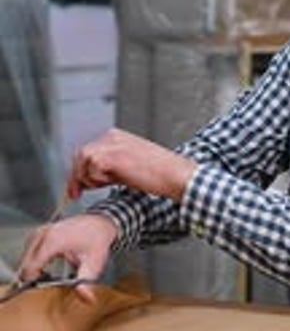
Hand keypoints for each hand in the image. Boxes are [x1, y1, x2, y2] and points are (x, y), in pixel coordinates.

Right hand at [18, 213, 118, 300]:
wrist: (101, 222)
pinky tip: (47, 266)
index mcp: (52, 241)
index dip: (33, 282)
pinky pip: (29, 251)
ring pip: (25, 258)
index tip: (42, 289)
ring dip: (33, 269)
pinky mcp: (40, 232)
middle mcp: (43, 234)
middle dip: (33, 277)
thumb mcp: (93, 264)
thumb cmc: (97, 240)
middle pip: (25, 264)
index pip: (30, 267)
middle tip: (49, 283)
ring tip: (49, 275)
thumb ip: (86, 282)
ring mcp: (40, 232)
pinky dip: (35, 261)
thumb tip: (86, 298)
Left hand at [66, 127, 197, 200]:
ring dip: (88, 178)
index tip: (77, 188)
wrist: (174, 175)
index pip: (87, 151)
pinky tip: (113, 182)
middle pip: (80, 155)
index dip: (79, 171)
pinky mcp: (111, 156)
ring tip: (106, 185)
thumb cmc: (157, 174)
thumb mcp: (127, 167)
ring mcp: (111, 144)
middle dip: (76, 176)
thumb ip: (108, 168)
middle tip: (75, 194)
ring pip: (83, 161)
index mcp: (115, 136)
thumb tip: (88, 179)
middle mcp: (111, 137)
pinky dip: (97, 179)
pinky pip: (91, 169)